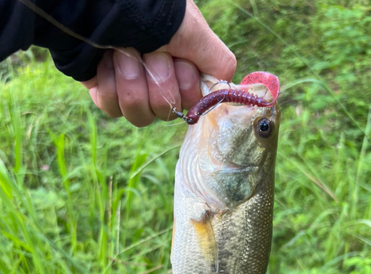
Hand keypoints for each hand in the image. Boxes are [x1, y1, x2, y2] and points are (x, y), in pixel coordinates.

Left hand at [81, 0, 235, 126]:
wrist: (95, 5)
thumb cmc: (146, 9)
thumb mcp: (191, 29)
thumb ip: (217, 61)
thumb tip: (225, 88)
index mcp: (184, 68)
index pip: (193, 102)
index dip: (184, 85)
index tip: (177, 59)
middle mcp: (161, 82)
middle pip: (166, 112)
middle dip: (156, 80)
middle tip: (147, 51)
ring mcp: (133, 89)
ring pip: (140, 116)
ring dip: (131, 81)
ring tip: (123, 52)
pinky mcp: (107, 93)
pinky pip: (113, 109)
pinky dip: (109, 83)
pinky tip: (106, 62)